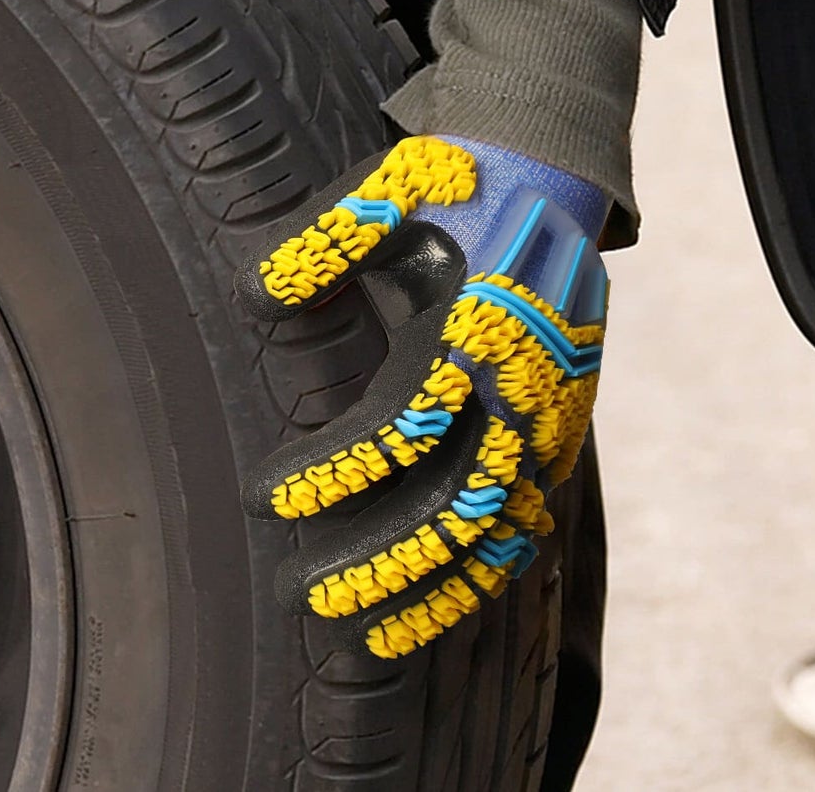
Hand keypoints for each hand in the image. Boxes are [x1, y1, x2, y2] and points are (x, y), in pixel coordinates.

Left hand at [242, 136, 608, 657]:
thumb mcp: (390, 189)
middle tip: (307, 593)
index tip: (267, 498)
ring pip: (494, 534)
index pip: (400, 426)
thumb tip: (257, 295)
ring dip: (426, 589)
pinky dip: (475, 583)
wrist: (552, 181)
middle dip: (379, 558)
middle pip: (453, 503)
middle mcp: (525, 389)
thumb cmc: (456, 190)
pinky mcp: (557, 443)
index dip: (334, 472)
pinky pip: (521, 532)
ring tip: (359, 632)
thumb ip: (325, 242)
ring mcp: (550, 424)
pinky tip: (422, 619)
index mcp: (483, 328)